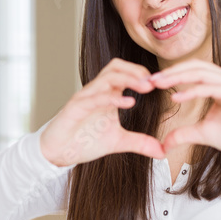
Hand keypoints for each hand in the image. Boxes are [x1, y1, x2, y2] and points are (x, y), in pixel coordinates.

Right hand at [40, 58, 165, 166]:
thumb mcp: (118, 142)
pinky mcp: (75, 108)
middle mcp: (96, 91)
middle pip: (116, 67)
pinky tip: (128, 103)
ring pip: (106, 77)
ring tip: (145, 88)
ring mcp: (85, 97)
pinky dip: (112, 98)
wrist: (58, 153)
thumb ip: (140, 143)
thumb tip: (162, 151)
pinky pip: (94, 97)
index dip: (142, 74)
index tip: (160, 84)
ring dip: (128, 79)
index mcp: (107, 94)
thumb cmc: (84, 141)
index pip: (125, 72)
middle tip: (154, 83)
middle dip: (136, 71)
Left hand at [147, 58, 220, 162]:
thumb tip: (163, 145)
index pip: (193, 70)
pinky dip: (192, 91)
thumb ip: (183, 134)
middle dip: (171, 72)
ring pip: (201, 73)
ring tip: (158, 84)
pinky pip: (210, 88)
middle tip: (150, 80)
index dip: (172, 74)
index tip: (152, 82)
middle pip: (195, 66)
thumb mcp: (203, 134)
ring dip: (177, 77)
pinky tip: (176, 97)